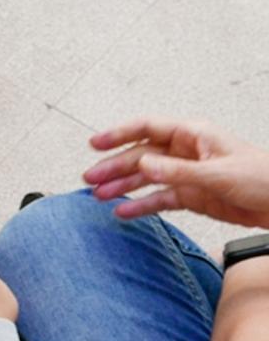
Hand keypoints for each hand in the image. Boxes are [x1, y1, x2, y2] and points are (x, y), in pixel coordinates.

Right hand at [84, 117, 268, 227]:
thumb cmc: (263, 178)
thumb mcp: (218, 173)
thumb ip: (178, 170)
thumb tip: (143, 164)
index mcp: (192, 135)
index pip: (146, 128)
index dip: (118, 134)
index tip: (94, 144)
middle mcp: (184, 152)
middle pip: (140, 155)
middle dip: (114, 166)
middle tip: (90, 178)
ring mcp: (185, 174)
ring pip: (145, 177)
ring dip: (122, 186)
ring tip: (98, 196)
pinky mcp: (190, 195)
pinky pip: (158, 199)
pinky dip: (140, 205)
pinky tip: (123, 211)